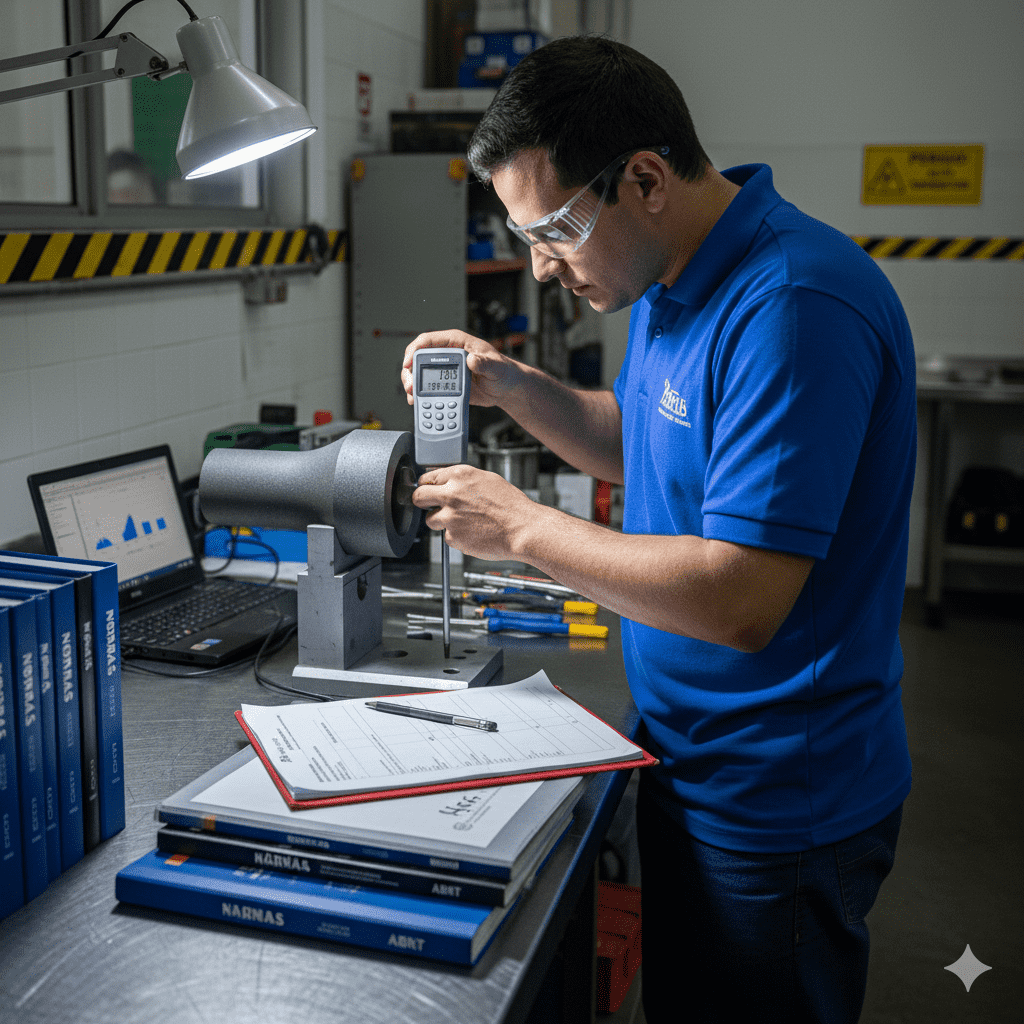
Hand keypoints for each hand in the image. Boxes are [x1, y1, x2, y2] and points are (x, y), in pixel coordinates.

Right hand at [401, 330, 520, 408]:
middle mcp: (447, 354)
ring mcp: (445, 369)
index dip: (414, 350)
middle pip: (418, 358)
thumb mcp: (495, 366)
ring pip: (420, 373)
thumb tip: (471, 359)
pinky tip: (418, 402)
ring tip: (413, 397)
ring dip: (413, 384)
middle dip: (409, 371)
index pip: (428, 340)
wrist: (506, 389)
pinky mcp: (446, 384)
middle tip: (410, 386)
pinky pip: (428, 387)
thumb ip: (484, 362)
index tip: (408, 363)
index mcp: (457, 342)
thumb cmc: (503, 371)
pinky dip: (421, 395)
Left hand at [412, 464, 535, 561]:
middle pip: (418, 496)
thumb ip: (463, 480)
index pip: (427, 477)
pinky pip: (447, 536)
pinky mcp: (453, 537)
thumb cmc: (511, 506)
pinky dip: (457, 536)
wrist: (522, 528)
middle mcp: (451, 494)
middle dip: (422, 501)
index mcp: (460, 476)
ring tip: (462, 522)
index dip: (427, 485)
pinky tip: (472, 532)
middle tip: (429, 506)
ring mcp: (450, 517)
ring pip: (430, 519)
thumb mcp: (487, 480)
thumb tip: (447, 482)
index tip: (427, 490)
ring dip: (441, 521)